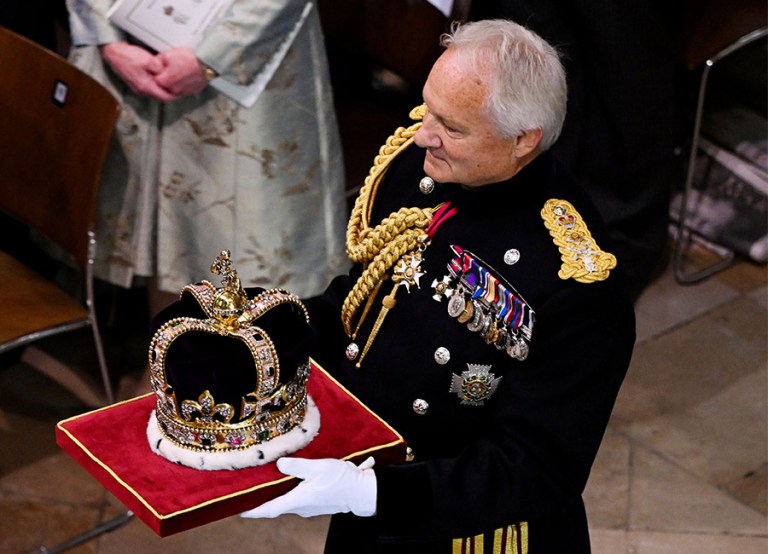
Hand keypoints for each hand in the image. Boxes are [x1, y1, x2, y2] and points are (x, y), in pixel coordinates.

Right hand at [100, 42, 177, 101]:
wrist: (113, 52)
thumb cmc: (128, 56)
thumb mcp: (149, 60)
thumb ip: (160, 69)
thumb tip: (168, 74)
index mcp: (146, 86)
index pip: (165, 97)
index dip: (176, 95)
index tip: (183, 90)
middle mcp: (141, 90)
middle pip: (161, 96)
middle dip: (171, 92)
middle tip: (181, 87)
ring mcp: (138, 87)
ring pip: (156, 92)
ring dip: (164, 89)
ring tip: (173, 83)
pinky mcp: (136, 83)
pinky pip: (151, 87)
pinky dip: (158, 85)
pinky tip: (162, 79)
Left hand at [154, 47, 209, 96]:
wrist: (207, 62)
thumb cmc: (189, 58)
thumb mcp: (167, 54)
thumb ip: (157, 61)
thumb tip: (154, 64)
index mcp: (166, 82)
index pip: (155, 80)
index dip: (156, 72)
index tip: (159, 67)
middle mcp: (175, 90)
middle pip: (165, 86)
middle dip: (165, 78)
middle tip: (170, 67)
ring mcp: (185, 92)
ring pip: (175, 88)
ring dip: (175, 82)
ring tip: (180, 70)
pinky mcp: (194, 91)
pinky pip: (185, 88)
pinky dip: (185, 83)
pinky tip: (187, 74)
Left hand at [241, 457, 376, 517]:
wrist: (362, 492)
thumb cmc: (341, 480)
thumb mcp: (318, 467)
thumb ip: (296, 466)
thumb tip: (279, 464)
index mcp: (297, 500)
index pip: (268, 509)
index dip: (252, 510)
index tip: (238, 509)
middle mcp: (301, 507)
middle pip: (276, 505)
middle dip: (263, 498)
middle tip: (250, 488)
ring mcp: (309, 507)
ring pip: (288, 500)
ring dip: (277, 493)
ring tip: (268, 480)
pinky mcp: (317, 502)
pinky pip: (298, 498)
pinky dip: (291, 490)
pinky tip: (292, 479)